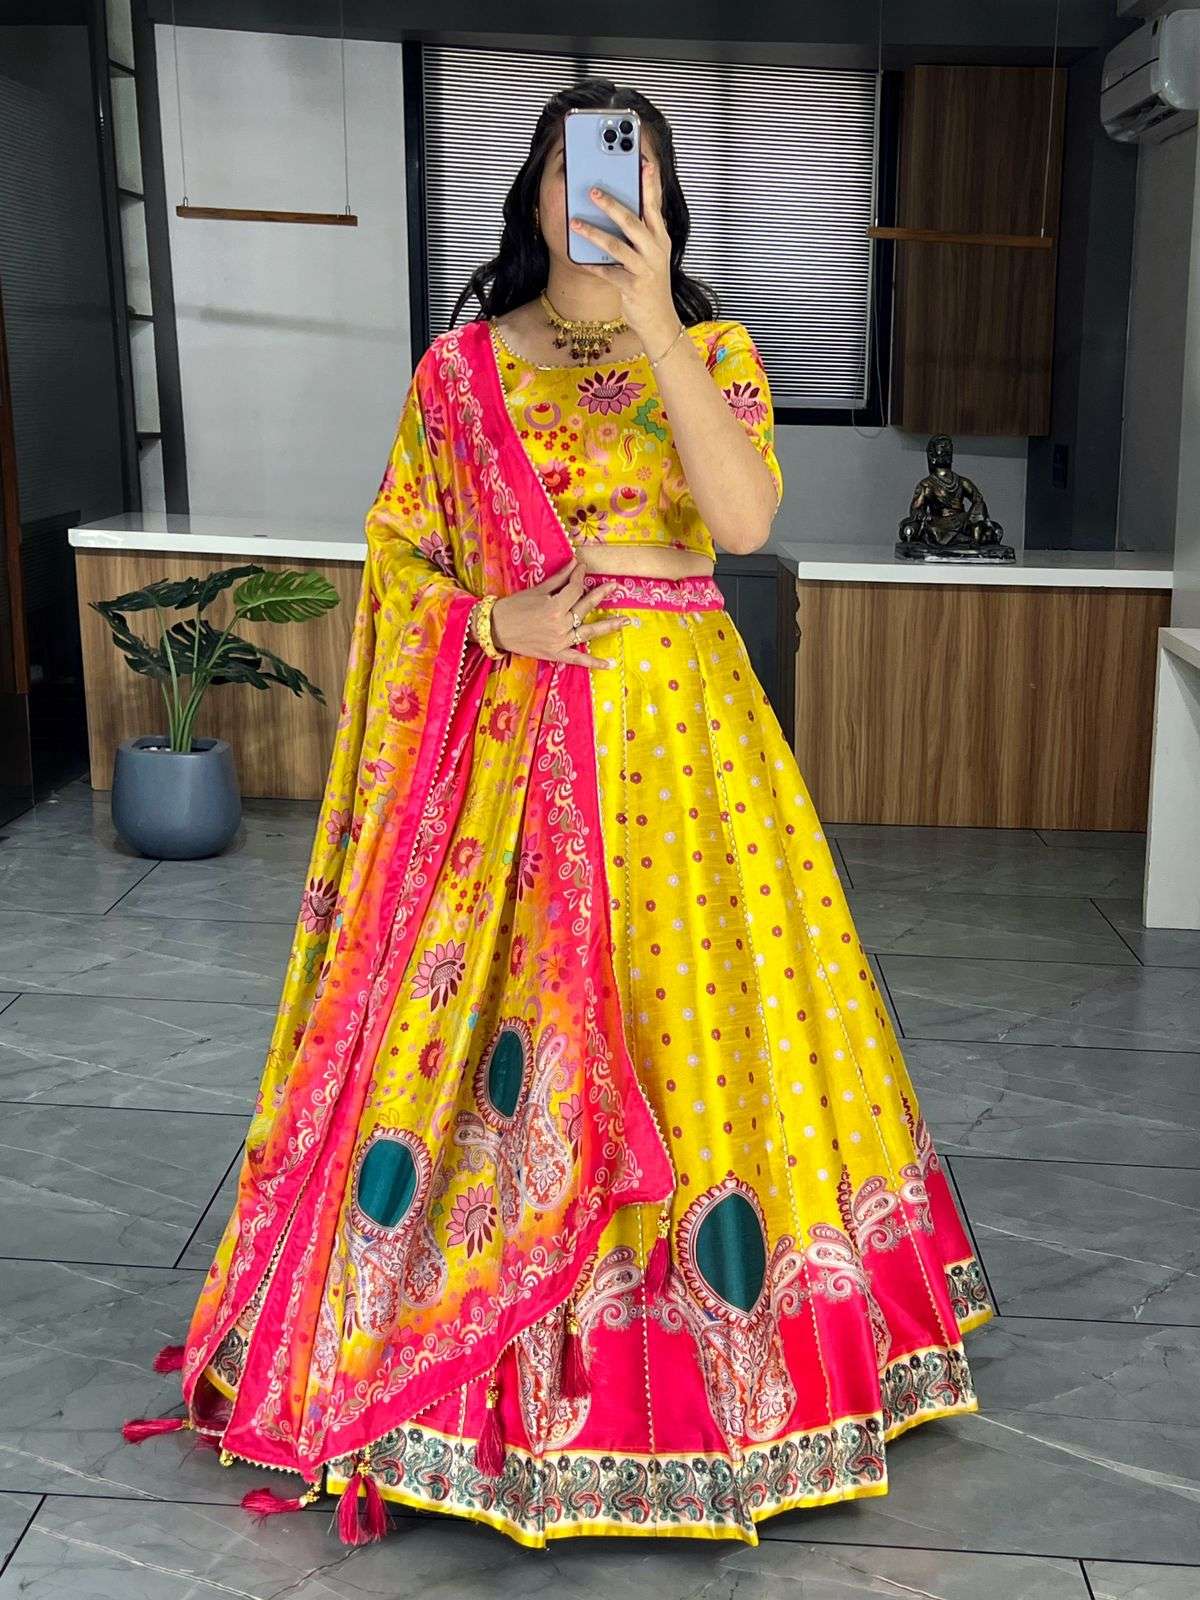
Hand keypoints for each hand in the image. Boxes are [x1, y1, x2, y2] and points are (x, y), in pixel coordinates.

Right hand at [489, 558, 630, 669]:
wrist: (495, 628)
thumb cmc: (513, 607)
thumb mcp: (536, 590)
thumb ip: (559, 579)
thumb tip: (575, 563)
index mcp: (554, 607)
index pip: (575, 589)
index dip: (581, 576)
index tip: (583, 567)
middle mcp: (560, 624)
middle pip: (585, 607)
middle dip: (601, 594)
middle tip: (615, 586)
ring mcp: (560, 641)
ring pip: (589, 632)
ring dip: (609, 626)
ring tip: (626, 621)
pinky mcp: (556, 654)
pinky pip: (577, 659)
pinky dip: (593, 663)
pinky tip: (609, 664)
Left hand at [569, 155, 680, 356]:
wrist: (659, 320)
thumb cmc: (650, 283)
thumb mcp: (651, 254)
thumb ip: (639, 232)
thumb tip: (617, 208)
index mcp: (660, 238)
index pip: (654, 206)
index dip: (649, 184)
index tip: (642, 163)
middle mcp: (655, 250)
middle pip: (633, 221)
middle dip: (612, 204)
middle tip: (593, 190)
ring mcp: (645, 268)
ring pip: (617, 245)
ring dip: (594, 233)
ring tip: (575, 222)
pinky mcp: (633, 287)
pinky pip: (608, 272)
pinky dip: (592, 266)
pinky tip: (579, 259)